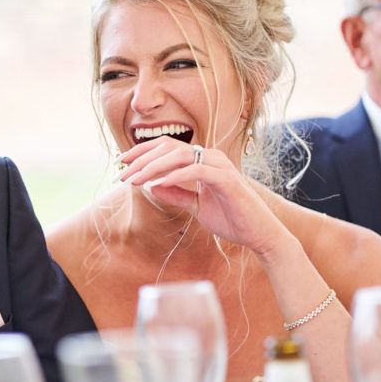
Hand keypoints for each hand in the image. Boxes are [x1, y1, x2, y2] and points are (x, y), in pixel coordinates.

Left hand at [117, 136, 289, 256]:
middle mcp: (211, 157)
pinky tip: (158, 184)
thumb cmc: (231, 219)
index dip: (141, 152)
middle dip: (141, 159)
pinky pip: (197, 170)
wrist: (259, 234)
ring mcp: (220, 166)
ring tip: (134, 179)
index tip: (120, 163)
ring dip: (153, 166)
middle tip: (121, 173)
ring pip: (180, 155)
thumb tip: (151, 186)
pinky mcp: (227, 179)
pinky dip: (176, 175)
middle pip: (168, 147)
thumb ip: (176, 195)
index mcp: (203, 160)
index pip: (167, 147)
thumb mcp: (196, 206)